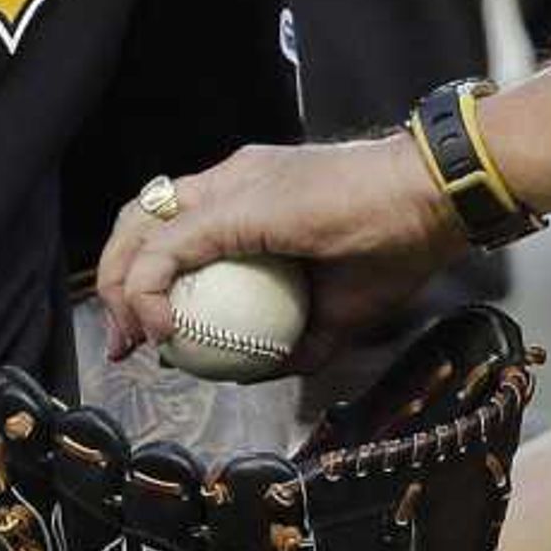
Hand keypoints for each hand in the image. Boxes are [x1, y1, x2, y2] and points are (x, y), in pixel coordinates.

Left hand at [94, 130, 465, 371]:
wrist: (435, 203)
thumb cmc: (402, 246)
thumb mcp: (340, 311)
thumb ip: (300, 341)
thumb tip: (264, 370)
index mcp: (250, 196)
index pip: (177, 227)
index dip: (148, 276)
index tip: (153, 335)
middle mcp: (230, 180)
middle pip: (144, 219)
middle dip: (115, 280)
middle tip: (125, 341)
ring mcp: (229, 183)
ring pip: (142, 224)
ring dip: (120, 284)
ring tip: (132, 336)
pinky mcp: (234, 201)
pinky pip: (172, 247)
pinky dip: (152, 290)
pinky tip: (165, 331)